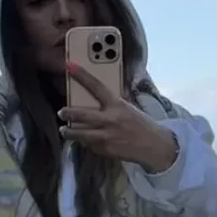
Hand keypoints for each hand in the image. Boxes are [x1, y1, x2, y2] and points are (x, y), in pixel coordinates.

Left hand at [59, 66, 179, 172]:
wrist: (154, 146)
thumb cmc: (141, 125)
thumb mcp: (128, 109)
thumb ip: (112, 105)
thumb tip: (94, 100)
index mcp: (117, 105)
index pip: (96, 87)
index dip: (82, 76)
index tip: (70, 66)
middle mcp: (110, 119)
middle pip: (82, 114)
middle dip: (68, 113)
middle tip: (61, 112)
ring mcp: (107, 136)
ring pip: (80, 133)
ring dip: (70, 132)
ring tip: (64, 130)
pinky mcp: (106, 150)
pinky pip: (90, 145)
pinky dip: (86, 142)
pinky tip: (85, 141)